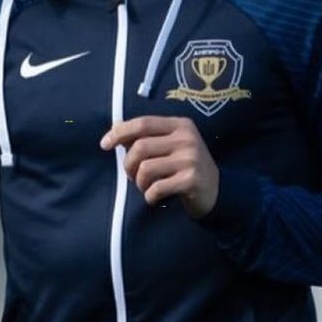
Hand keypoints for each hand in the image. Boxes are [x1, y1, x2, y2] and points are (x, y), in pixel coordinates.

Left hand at [101, 115, 219, 217]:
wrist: (216, 190)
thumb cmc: (185, 165)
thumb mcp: (169, 145)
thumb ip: (145, 137)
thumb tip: (115, 128)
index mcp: (180, 125)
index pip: (143, 123)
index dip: (120, 133)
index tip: (104, 145)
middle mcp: (187, 138)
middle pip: (140, 147)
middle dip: (129, 165)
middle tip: (133, 176)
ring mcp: (191, 159)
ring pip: (146, 169)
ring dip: (139, 183)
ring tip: (146, 187)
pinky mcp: (191, 180)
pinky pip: (156, 188)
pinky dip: (149, 196)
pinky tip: (155, 198)